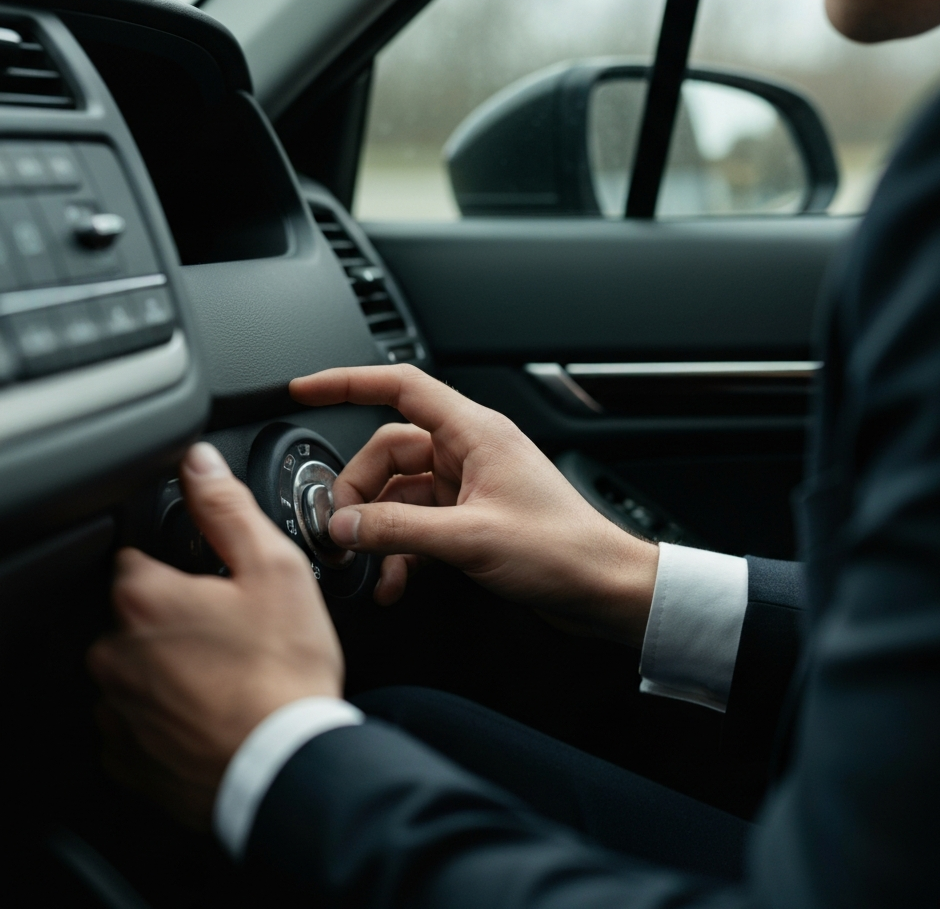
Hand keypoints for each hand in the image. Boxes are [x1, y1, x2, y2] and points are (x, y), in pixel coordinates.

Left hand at [87, 442, 342, 828]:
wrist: (283, 766)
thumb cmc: (282, 670)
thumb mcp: (273, 569)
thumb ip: (227, 508)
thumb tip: (199, 461)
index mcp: (143, 599)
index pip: (135, 557)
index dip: (178, 564)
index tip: (213, 582)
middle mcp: (113, 653)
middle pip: (135, 614)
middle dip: (175, 616)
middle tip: (232, 630)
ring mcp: (115, 710)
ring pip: (136, 667)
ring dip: (169, 665)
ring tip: (228, 674)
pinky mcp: (125, 757)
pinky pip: (138, 719)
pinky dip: (167, 712)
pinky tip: (213, 709)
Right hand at [289, 366, 658, 645]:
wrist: (601, 588)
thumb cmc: (562, 550)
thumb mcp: (470, 538)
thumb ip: (399, 530)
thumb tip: (345, 524)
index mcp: (474, 433)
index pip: (400, 387)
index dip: (348, 383)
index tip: (305, 391)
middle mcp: (469, 453)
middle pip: (388, 452)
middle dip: (359, 490)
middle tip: (344, 528)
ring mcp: (468, 487)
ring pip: (399, 494)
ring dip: (378, 529)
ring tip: (367, 563)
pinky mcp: (470, 520)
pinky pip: (416, 525)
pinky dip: (399, 550)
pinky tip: (392, 580)